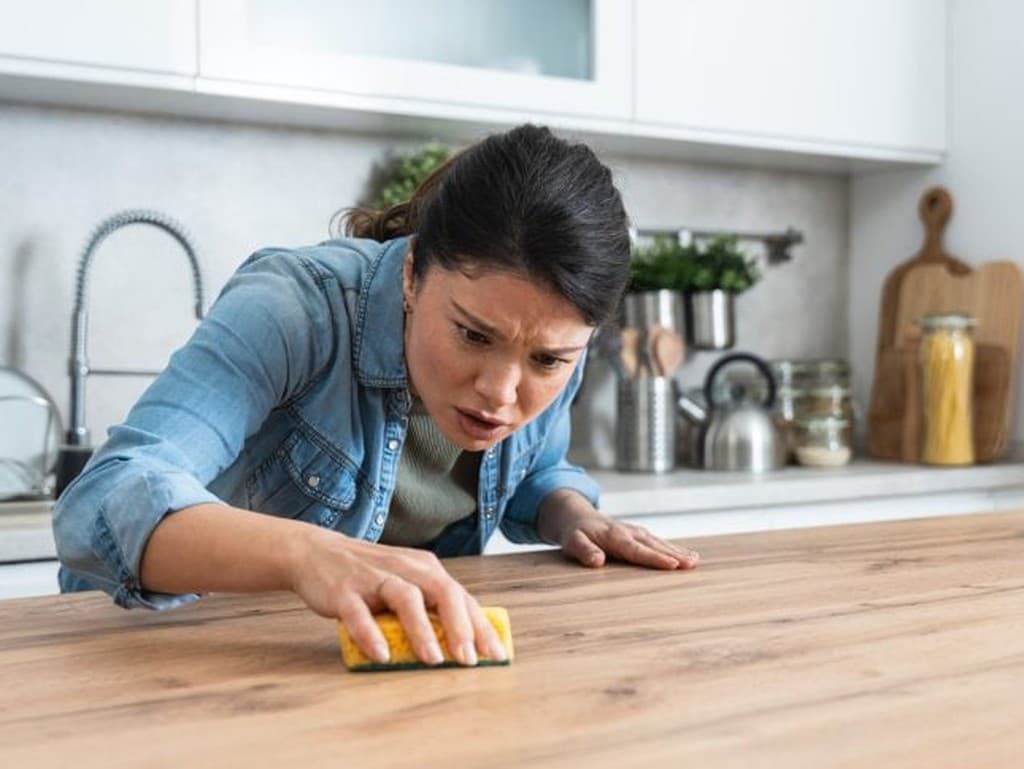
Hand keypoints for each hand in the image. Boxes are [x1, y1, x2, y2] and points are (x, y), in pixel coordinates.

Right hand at [287, 527, 507, 666]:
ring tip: (433, 660)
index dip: (481, 626)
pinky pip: (359, 613)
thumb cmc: (369, 575)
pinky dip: (371, 634)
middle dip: (460, 627)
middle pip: (442, 592)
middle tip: (470, 660)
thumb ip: (430, 605)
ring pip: (406, 598)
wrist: (316, 552)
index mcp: (425, 568)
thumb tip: (465, 642)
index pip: (461, 596)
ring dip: (422, 630)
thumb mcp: (406, 581)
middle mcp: (405, 568)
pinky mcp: (345, 590)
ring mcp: (374, 578)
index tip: (496, 655)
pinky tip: (382, 655)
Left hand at [538, 490, 699, 569]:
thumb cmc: (575, 533)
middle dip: (674, 554)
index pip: (637, 550)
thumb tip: (597, 561)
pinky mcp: (639, 534)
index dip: (655, 558)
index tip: (672, 565)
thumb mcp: (572, 541)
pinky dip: (673, 548)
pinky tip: (686, 556)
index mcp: (615, 537)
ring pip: (659, 543)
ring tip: (695, 561)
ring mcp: (636, 532)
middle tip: (692, 564)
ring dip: (678, 551)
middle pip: (654, 546)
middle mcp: (629, 533)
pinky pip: (658, 542)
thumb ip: (585, 551)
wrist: (577, 516)